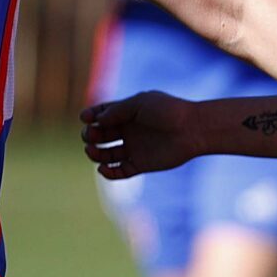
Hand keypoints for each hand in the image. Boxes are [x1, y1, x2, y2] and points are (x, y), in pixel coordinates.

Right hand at [83, 91, 198, 178]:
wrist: (192, 130)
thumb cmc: (167, 111)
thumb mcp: (139, 104)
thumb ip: (117, 111)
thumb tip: (97, 120)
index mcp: (127, 113)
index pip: (102, 114)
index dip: (90, 116)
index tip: (85, 117)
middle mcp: (128, 130)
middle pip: (100, 134)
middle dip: (90, 135)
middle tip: (91, 135)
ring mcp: (134, 148)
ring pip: (106, 154)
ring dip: (95, 153)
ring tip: (92, 151)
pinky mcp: (141, 164)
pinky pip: (119, 171)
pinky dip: (108, 172)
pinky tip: (103, 168)